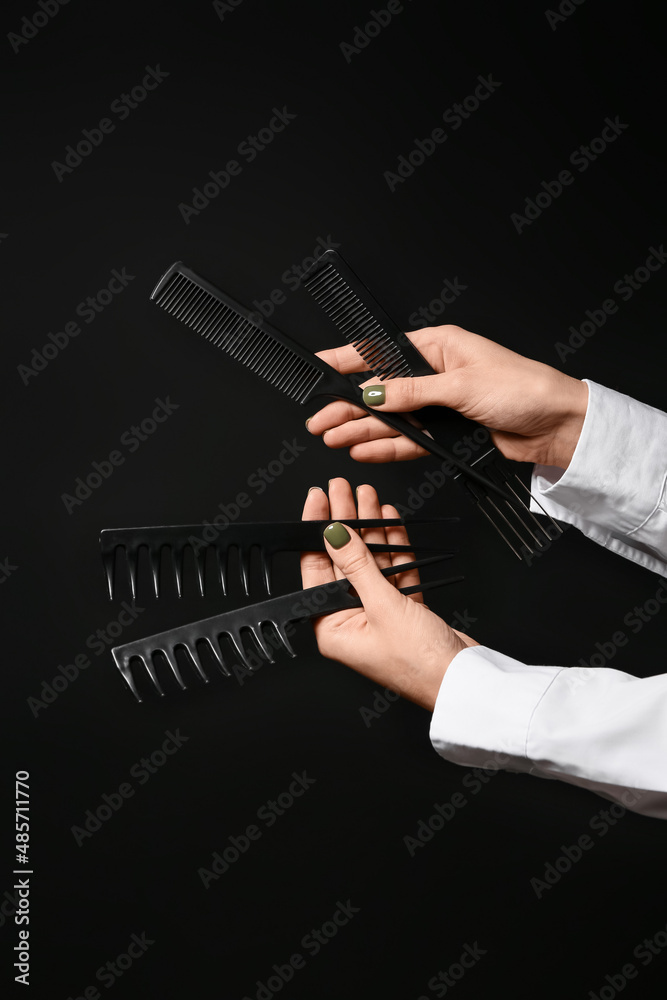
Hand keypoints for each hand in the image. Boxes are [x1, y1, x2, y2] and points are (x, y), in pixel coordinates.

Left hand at [300, 478, 477, 710]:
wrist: (462, 681)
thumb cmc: (419, 663)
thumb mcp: (382, 605)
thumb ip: (357, 565)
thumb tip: (333, 534)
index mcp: (331, 628)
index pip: (316, 568)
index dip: (316, 530)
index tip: (319, 500)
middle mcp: (350, 621)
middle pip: (343, 561)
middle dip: (346, 522)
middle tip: (344, 490)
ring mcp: (377, 615)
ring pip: (370, 562)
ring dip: (371, 529)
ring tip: (368, 497)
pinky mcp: (403, 611)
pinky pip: (393, 572)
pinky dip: (394, 546)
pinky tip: (390, 521)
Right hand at [306, 325, 587, 468]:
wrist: (558, 426)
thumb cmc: (524, 388)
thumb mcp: (461, 385)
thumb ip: (411, 391)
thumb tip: (373, 391)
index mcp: (438, 346)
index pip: (381, 352)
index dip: (346, 360)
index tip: (318, 367)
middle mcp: (435, 373)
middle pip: (380, 390)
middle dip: (347, 406)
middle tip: (319, 420)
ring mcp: (439, 404)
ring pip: (390, 418)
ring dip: (361, 429)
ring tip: (332, 437)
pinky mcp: (447, 431)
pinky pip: (408, 439)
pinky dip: (385, 445)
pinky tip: (362, 449)